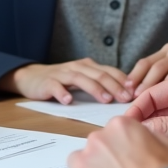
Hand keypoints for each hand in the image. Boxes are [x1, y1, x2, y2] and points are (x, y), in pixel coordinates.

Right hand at [0, 58, 132, 103]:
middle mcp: (77, 67)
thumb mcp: (83, 79)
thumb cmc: (61, 80)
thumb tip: (125, 95)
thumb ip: (100, 84)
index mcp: (88, 66)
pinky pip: (56, 86)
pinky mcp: (47, 82)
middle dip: (114, 86)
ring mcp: (62, 74)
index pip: (110, 71)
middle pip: (99, 74)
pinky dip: (62, 93)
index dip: (123, 81)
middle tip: (126, 98)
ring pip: (80, 79)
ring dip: (94, 89)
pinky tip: (68, 101)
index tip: (137, 93)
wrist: (31, 77)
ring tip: (105, 99)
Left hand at [58, 116, 167, 167]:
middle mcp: (97, 139)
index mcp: (119, 126)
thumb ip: (148, 136)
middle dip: (102, 160)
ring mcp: (83, 163)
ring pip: (76, 163)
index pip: (110, 133)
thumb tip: (141, 137)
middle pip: (92, 147)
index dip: (118, 148)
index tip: (125, 161)